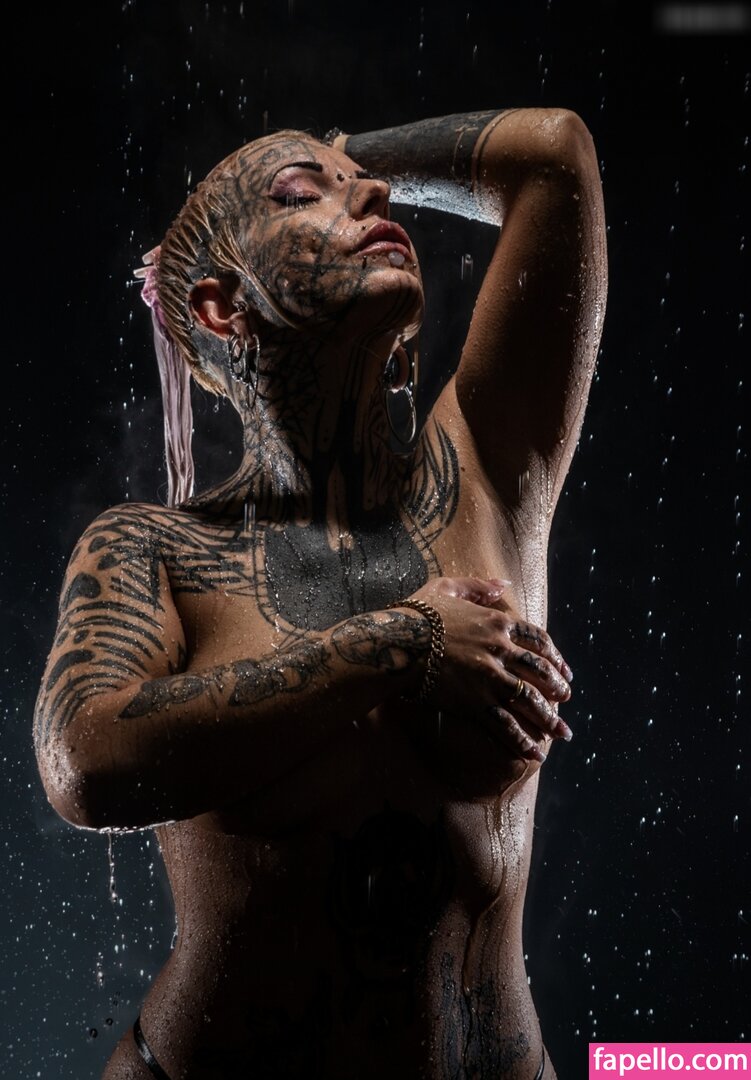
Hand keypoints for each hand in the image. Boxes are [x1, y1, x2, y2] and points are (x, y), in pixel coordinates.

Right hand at [405, 577, 571, 763]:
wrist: (397, 642)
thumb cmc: (417, 613)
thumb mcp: (448, 587)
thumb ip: (478, 585)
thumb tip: (503, 584)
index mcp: (497, 622)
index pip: (537, 640)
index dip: (554, 656)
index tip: (563, 669)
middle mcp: (500, 650)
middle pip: (539, 671)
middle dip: (557, 687)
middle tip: (565, 698)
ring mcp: (489, 677)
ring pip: (529, 700)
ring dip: (548, 718)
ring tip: (561, 733)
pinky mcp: (475, 701)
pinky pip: (504, 724)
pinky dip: (522, 740)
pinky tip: (534, 753)